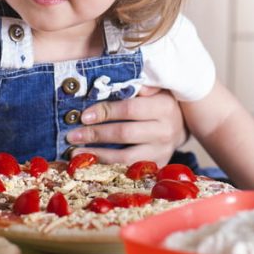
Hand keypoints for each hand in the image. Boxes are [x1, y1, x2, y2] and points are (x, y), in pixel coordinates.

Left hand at [66, 87, 186, 164]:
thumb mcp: (153, 88)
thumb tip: (109, 83)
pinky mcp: (157, 167)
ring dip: (97, 155)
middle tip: (72, 135)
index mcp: (163, 106)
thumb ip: (135, 85)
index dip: (104, 112)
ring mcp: (162, 152)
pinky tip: (90, 164)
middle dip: (95, 134)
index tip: (83, 115)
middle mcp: (165, 131)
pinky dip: (107, 168)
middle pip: (124, 133)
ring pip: (125, 158)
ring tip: (75, 152)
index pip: (129, 109)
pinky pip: (129, 171)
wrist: (181, 126)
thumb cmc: (158, 102)